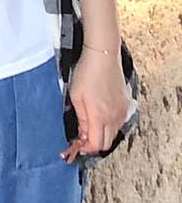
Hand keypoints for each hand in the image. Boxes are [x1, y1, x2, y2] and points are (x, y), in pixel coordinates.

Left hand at [62, 47, 130, 161]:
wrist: (103, 54)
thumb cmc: (87, 71)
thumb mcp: (76, 96)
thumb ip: (81, 119)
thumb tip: (82, 136)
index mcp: (99, 116)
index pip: (96, 144)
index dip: (86, 149)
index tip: (78, 145)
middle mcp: (114, 117)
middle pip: (106, 143)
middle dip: (94, 144)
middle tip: (82, 138)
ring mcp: (122, 111)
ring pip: (114, 133)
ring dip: (102, 134)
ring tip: (90, 124)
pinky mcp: (126, 103)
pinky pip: (119, 122)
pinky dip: (110, 124)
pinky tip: (101, 115)